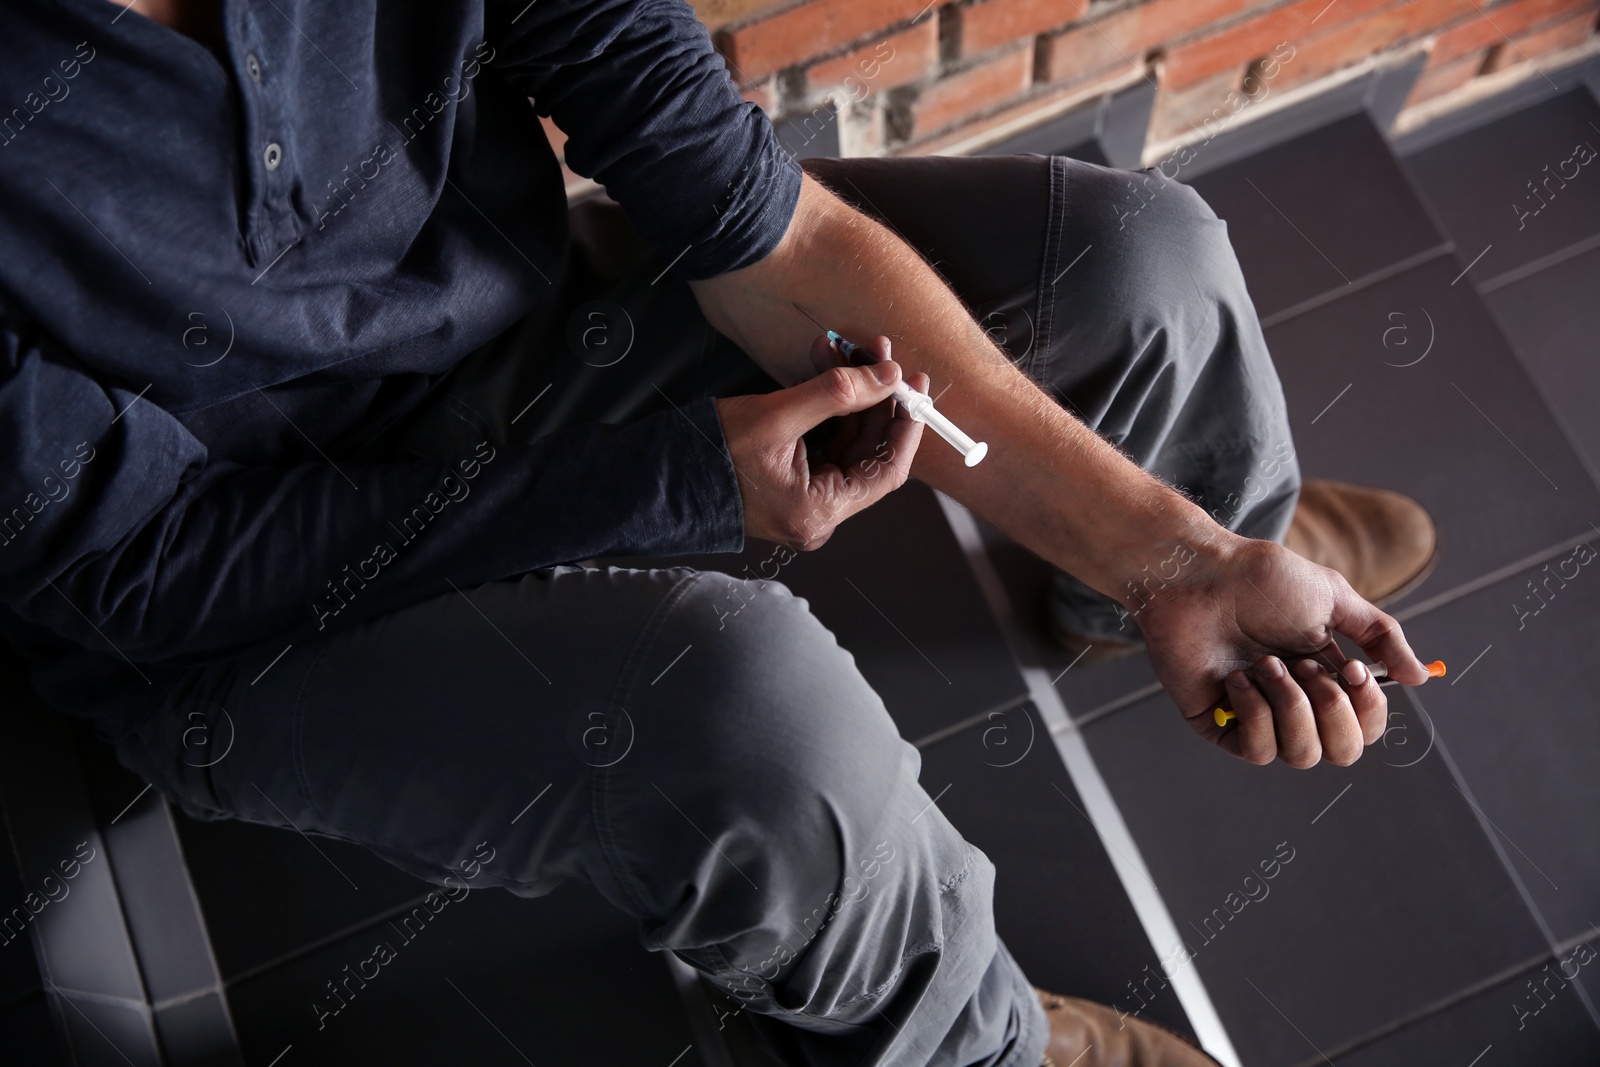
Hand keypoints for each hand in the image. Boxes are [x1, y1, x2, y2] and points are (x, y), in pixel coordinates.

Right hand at [714, 337, 927, 549]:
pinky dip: (827, 407)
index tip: (913, 389)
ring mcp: (805, 499)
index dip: (904, 426)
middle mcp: (818, 514)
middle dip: (874, 399)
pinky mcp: (792, 483)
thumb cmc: (709, 455)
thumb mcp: (776, 416)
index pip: (886, 470)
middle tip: (880, 356)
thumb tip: (887, 378)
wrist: (660, 476)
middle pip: (867, 452)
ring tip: (845, 350)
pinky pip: (824, 442)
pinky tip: (825, 368)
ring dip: (849, 395)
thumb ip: (836, 394)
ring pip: (846, 441)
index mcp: (819, 511)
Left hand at [1134, 536, 1431, 767]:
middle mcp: (1294, 703)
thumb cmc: (1262, 579)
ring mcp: (1255, 716)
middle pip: (1342, 752)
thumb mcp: (1335, 599)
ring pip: (1302, 755)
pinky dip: (1255, 712)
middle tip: (1303, 665)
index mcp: (1325, 678)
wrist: (1201, 574)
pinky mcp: (1218, 724)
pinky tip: (1238, 677)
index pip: (1365, 727)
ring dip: (1291, 706)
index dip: (1368, 709)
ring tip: (1266, 664)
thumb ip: (1381, 638)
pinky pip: (1255, 751)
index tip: (1352, 669)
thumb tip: (1421, 679)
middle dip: (1332, 710)